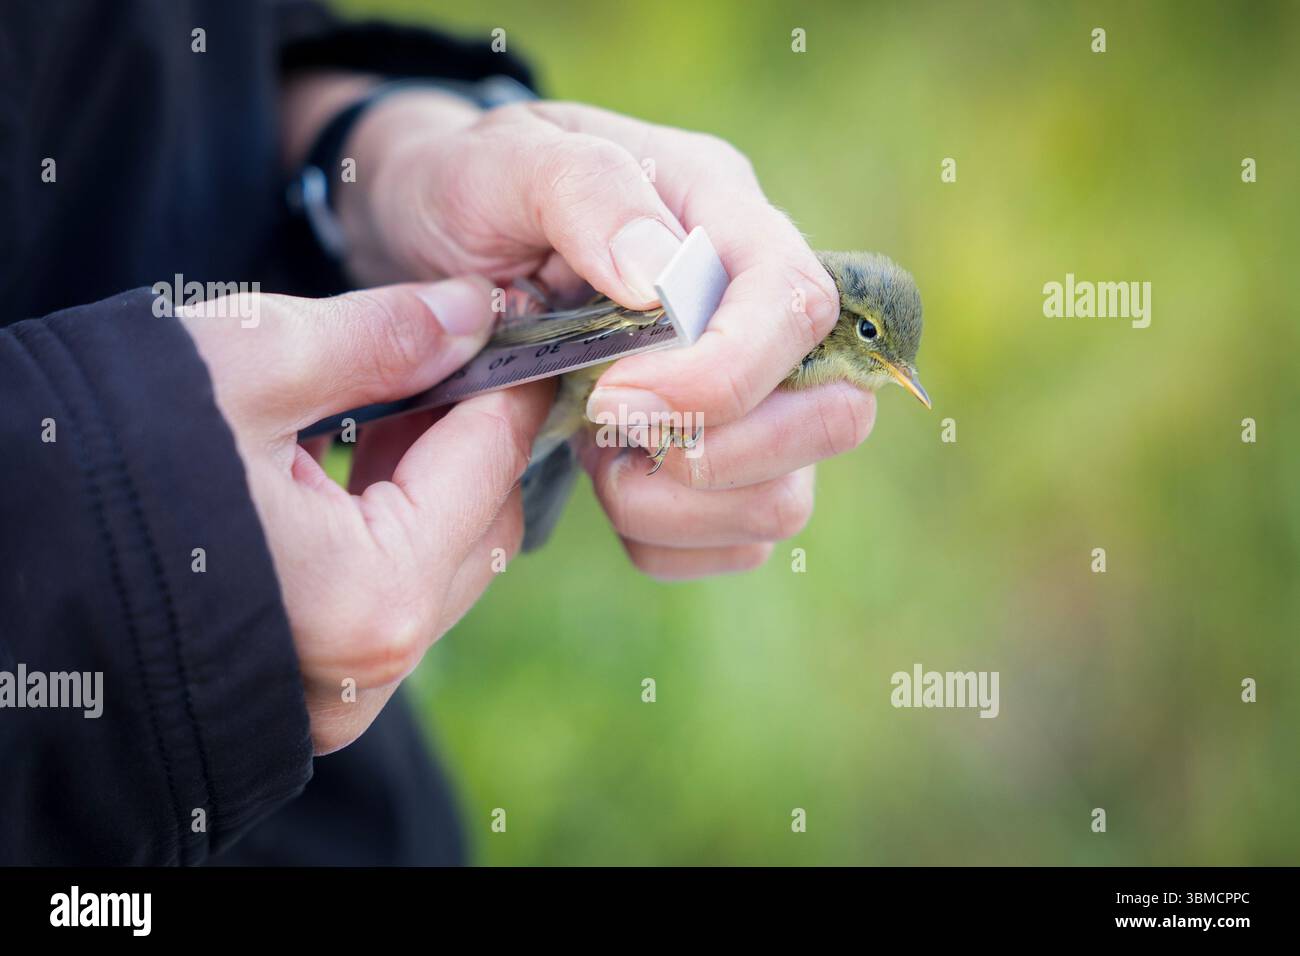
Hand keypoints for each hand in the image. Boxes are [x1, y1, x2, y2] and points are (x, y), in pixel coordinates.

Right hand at [181, 279, 551, 752]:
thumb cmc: (98, 460)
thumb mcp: (243, 366)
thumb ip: (378, 337)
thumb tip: (468, 312)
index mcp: (375, 589)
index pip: (490, 463)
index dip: (507, 382)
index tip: (511, 328)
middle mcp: (371, 663)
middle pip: (483, 528)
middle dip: (473, 437)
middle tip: (443, 359)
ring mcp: (337, 692)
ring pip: (440, 573)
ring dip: (433, 487)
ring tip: (387, 406)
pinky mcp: (302, 693)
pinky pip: (387, 606)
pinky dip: (389, 535)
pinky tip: (346, 470)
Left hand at [335, 93, 876, 576]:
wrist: (436, 240)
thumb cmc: (472, 191)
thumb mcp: (500, 162)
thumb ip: (586, 192)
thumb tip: (657, 278)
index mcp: (724, 218)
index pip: (797, 305)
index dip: (724, 375)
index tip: (614, 398)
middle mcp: (756, 311)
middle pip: (835, 416)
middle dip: (719, 454)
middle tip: (607, 428)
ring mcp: (750, 395)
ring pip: (788, 497)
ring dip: (681, 506)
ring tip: (598, 455)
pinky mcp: (721, 464)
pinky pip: (739, 542)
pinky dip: (668, 540)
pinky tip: (609, 486)